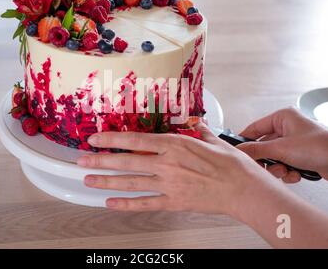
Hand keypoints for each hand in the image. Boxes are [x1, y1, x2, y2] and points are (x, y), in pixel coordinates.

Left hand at [77, 122, 267, 213]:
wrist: (244, 190)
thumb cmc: (231, 164)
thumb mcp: (213, 139)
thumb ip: (198, 130)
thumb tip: (193, 123)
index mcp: (175, 145)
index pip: (136, 140)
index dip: (112, 139)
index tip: (95, 139)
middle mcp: (167, 164)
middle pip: (127, 162)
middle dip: (101, 161)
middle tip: (82, 161)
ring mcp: (169, 185)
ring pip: (131, 183)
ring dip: (107, 182)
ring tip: (89, 181)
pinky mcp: (174, 202)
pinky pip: (145, 204)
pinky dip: (126, 204)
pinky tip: (111, 204)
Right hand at [237, 107, 327, 183]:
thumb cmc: (322, 147)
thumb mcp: (282, 148)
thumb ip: (256, 150)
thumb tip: (239, 151)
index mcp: (282, 117)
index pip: (254, 128)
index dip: (245, 141)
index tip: (237, 152)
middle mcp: (288, 128)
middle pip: (263, 146)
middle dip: (266, 160)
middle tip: (265, 166)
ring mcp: (294, 143)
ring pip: (273, 158)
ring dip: (278, 168)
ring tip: (286, 170)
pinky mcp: (300, 156)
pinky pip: (284, 165)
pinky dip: (288, 172)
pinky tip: (296, 173)